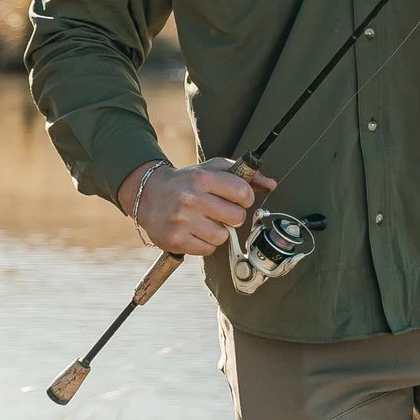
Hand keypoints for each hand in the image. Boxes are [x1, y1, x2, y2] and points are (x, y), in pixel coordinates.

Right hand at [122, 157, 278, 255]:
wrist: (148, 194)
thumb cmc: (186, 182)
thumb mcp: (211, 170)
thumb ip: (243, 175)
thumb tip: (271, 184)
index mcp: (202, 178)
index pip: (243, 193)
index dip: (245, 198)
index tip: (237, 198)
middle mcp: (192, 199)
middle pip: (236, 218)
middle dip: (233, 216)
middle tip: (220, 211)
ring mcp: (183, 221)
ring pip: (223, 237)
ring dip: (218, 231)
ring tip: (205, 221)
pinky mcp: (176, 240)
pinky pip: (208, 250)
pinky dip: (205, 243)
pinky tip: (195, 231)